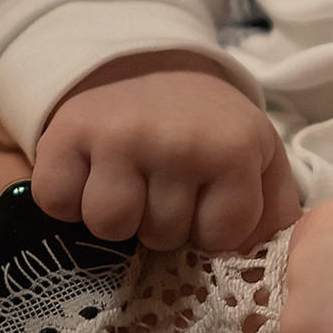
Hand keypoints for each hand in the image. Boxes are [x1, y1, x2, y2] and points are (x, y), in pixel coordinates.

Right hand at [33, 51, 299, 250]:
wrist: (151, 66)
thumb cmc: (209, 128)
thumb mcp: (260, 157)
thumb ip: (275, 213)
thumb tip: (268, 266)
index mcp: (234, 149)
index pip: (219, 238)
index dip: (209, 229)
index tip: (206, 198)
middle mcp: (178, 140)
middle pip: (161, 235)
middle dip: (162, 222)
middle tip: (163, 184)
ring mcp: (119, 136)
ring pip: (109, 225)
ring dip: (116, 214)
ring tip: (128, 181)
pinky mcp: (66, 133)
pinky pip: (57, 203)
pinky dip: (67, 198)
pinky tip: (89, 173)